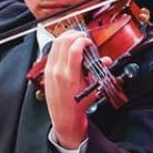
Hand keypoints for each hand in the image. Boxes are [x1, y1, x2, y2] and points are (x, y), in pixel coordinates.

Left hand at [43, 30, 101, 149]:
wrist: (64, 117)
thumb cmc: (77, 106)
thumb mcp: (92, 89)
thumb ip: (99, 71)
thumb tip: (105, 60)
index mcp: (69, 75)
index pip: (74, 48)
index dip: (83, 40)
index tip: (88, 42)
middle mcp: (57, 71)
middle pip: (63, 42)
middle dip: (74, 35)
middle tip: (82, 36)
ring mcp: (50, 70)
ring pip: (55, 44)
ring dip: (66, 37)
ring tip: (75, 38)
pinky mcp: (46, 71)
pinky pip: (52, 51)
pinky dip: (60, 45)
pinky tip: (66, 46)